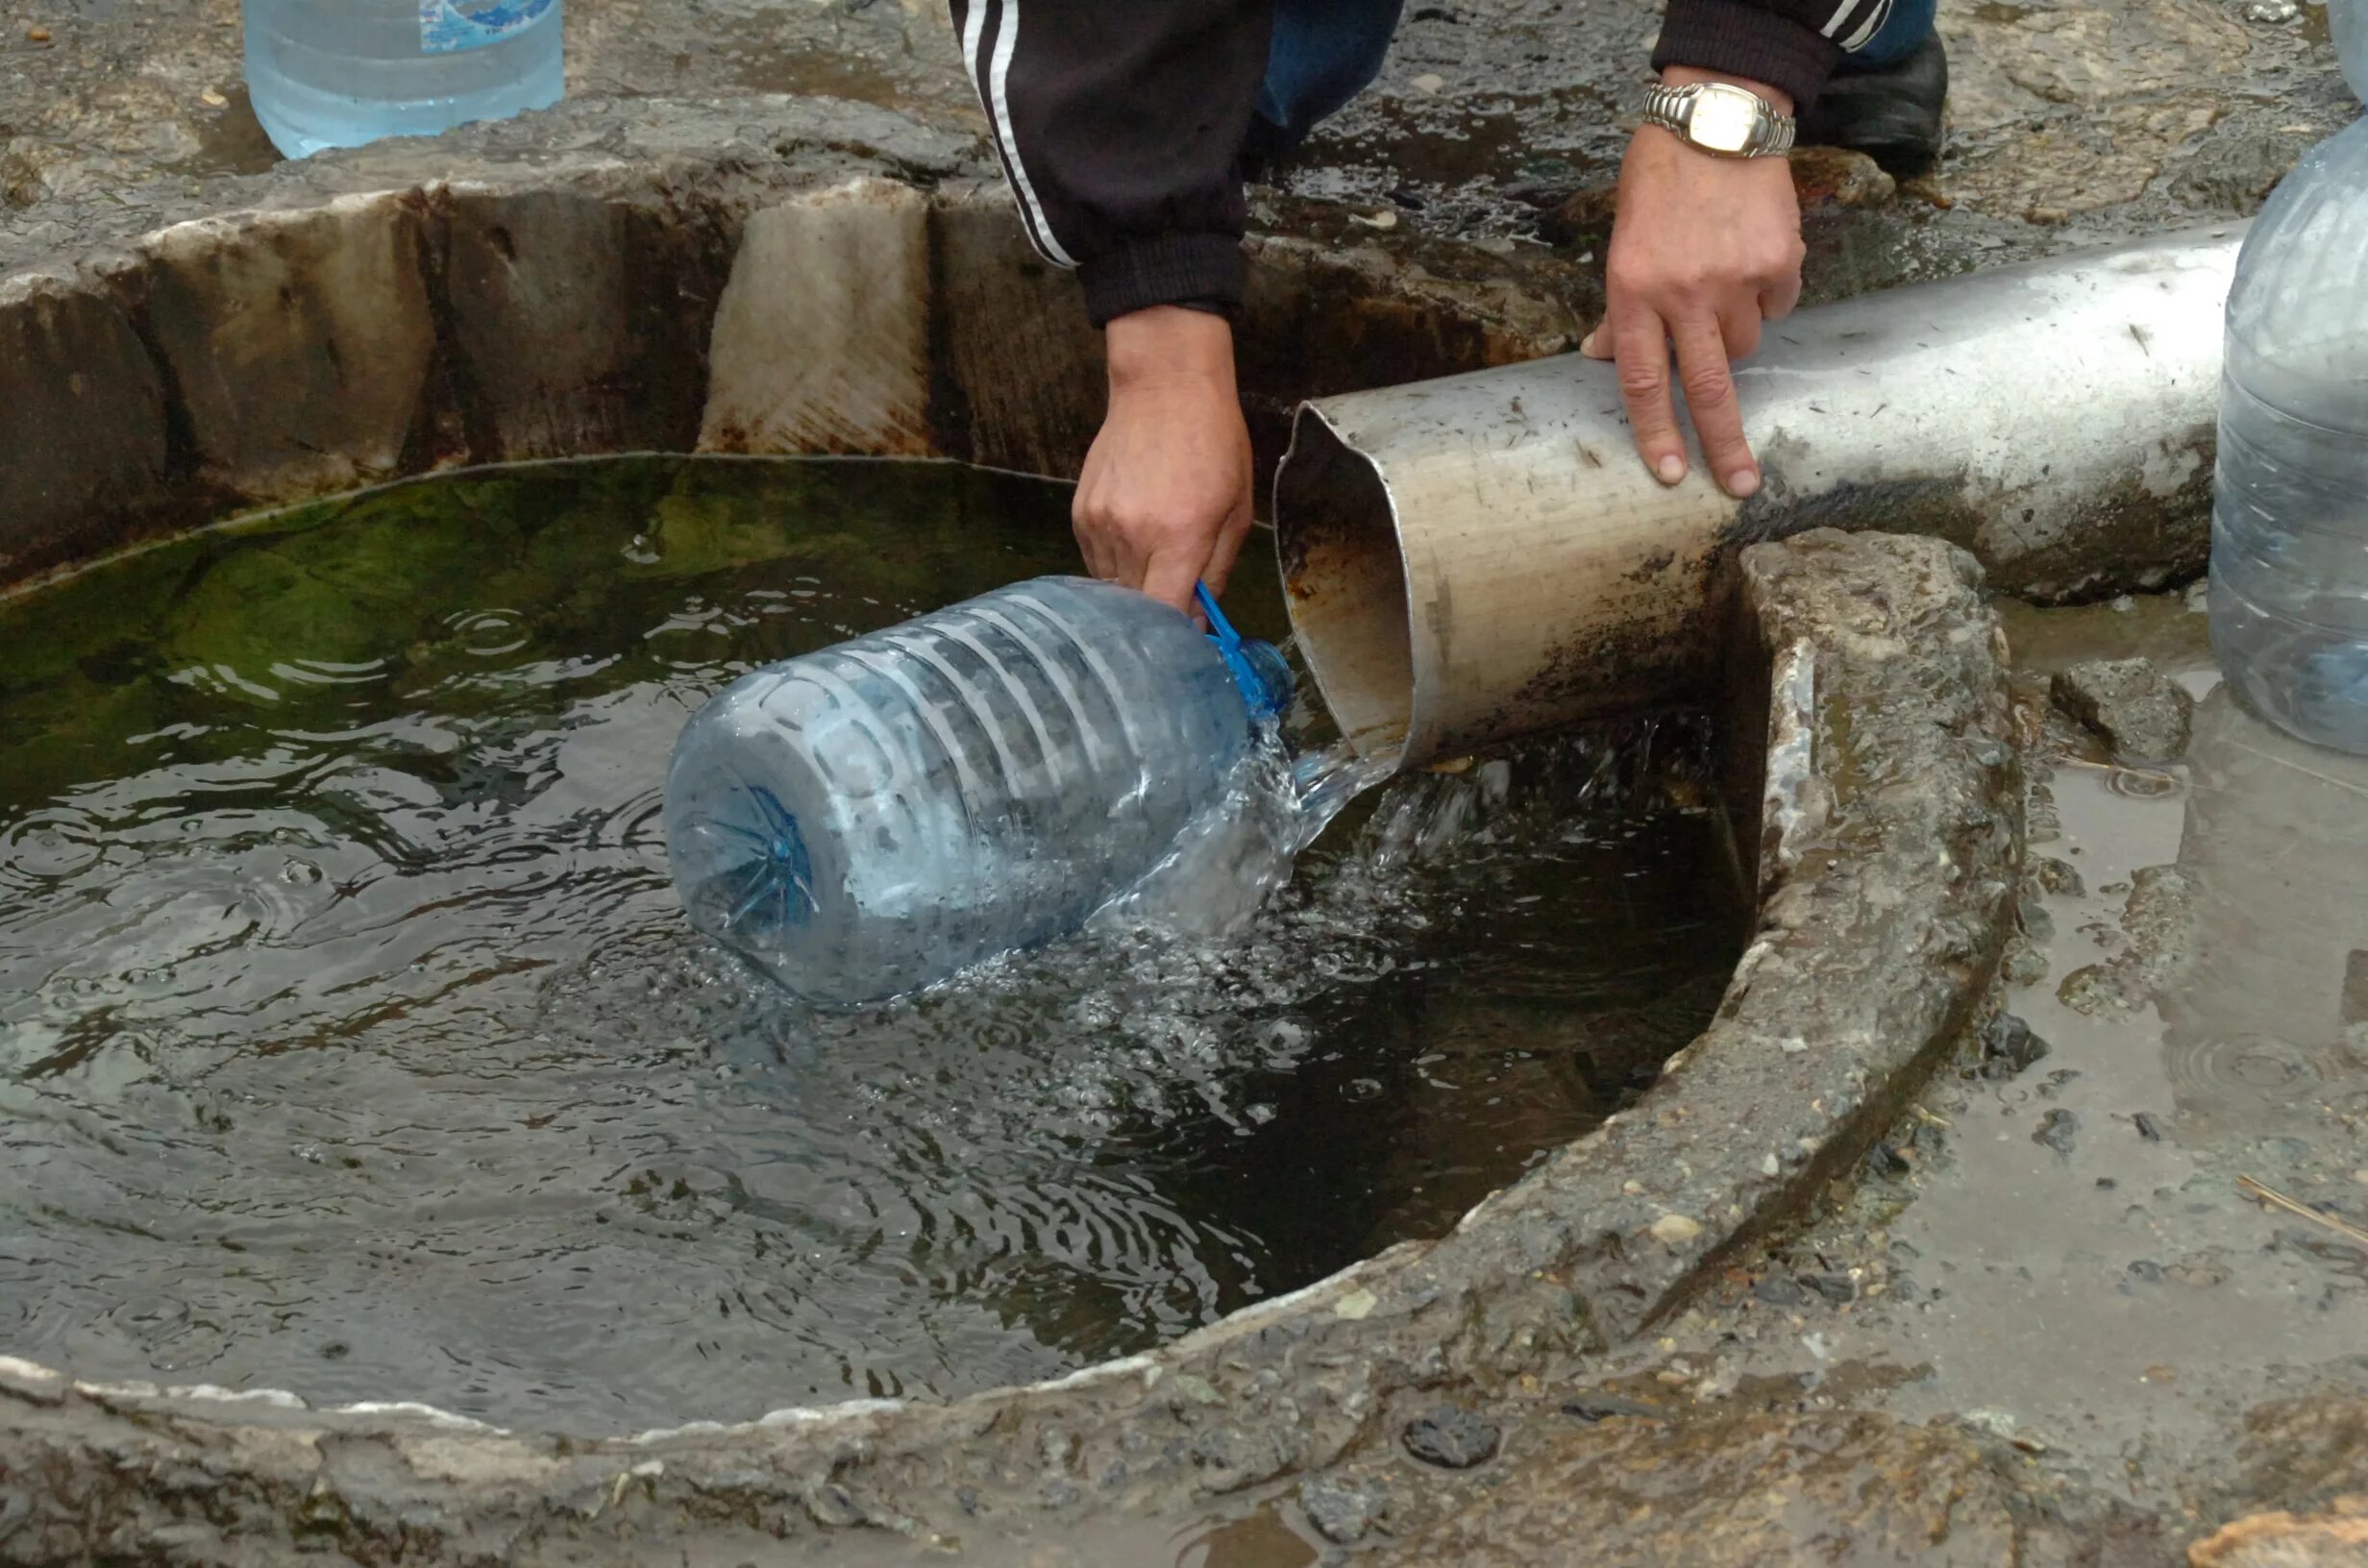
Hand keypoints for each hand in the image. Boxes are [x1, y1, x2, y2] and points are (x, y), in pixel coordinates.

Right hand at [1073, 306, 1255, 612]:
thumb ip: (1215, 572)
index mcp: (1179, 536)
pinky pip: (1095, 561)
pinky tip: (1135, 537)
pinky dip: (1116, 563)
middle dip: (1158, 612)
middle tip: (1178, 596)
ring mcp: (1100, 525)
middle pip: (1136, 608)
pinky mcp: (1080, 514)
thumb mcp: (1235, 511)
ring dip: (1135, 587)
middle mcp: (1132, 535)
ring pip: (1112, 588)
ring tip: (1156, 557)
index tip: (1189, 633)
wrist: (1164, 386)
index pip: (1165, 615)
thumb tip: (1199, 620)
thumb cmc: (1213, 443)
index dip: (1177, 633)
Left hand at [1583, 67, 1805, 498]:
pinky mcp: (1779, 260)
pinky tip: (1751, 256)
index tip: (1669, 475)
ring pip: (1745, 344)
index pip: (1643, 381)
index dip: (1656, 433)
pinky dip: (1767, 293)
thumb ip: (1619, 307)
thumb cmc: (1658, 183)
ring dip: (1736, 333)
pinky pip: (1778, 303)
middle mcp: (1685, 292)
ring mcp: (1736, 278)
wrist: (1716, 120)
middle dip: (1724, 445)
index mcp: (1635, 291)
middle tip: (1739, 485)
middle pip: (1707, 387)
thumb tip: (1603, 355)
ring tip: (1722, 283)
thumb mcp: (1620, 243)